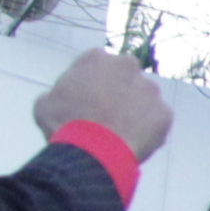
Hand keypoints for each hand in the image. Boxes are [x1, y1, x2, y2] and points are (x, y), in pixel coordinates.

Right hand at [32, 47, 173, 163]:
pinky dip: (148, 130)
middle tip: (107, 117)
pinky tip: (131, 143)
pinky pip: (156, 121)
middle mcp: (127, 65)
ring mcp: (149, 89)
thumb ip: (59, 92)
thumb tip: (62, 97)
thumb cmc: (64, 125)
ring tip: (119, 134)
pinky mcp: (164, 112)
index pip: (98, 67)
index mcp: (97, 58)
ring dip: (135, 111)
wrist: (92, 151)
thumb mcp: (45, 103)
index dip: (94, 86)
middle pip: (125, 78)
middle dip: (119, 93)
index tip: (90, 102)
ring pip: (144, 99)